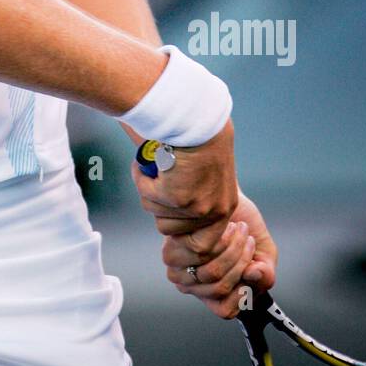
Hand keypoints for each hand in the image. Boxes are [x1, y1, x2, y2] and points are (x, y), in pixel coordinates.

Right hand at [130, 119, 238, 237]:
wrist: (197, 119)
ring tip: (153, 170)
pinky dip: (141, 178)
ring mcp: (194, 207)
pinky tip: (145, 163)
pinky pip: (146, 195)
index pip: (202, 245)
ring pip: (155, 213)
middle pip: (171, 231)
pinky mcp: (175, 196)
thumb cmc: (201, 139)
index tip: (169, 216)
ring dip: (149, 191)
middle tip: (157, 187)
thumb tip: (175, 220)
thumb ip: (199, 198)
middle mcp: (212, 212)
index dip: (180, 234)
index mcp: (224, 208)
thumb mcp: (210, 176)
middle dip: (159, 209)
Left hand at [160, 189, 278, 318]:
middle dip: (242, 260)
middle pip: (221, 288)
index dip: (243, 293)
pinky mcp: (172, 251)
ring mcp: (180, 270)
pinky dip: (219, 239)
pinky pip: (201, 255)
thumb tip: (253, 275)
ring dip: (233, 248)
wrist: (224, 195)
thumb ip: (266, 273)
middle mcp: (194, 286)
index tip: (253, 267)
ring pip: (211, 273)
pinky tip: (224, 225)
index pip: (225, 310)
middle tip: (248, 238)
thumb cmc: (244, 226)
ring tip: (239, 229)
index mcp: (215, 294)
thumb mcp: (263, 253)